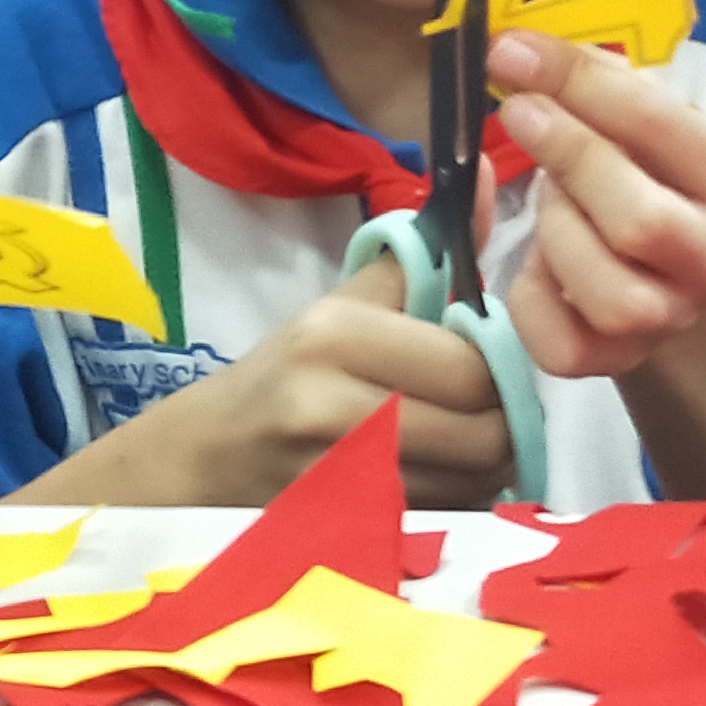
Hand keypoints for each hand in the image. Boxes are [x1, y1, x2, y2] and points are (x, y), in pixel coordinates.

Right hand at [129, 251, 514, 507]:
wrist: (203, 461)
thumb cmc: (285, 374)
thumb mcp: (343, 302)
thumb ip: (422, 252)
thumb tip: (485, 172)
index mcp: (333, 334)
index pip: (474, 367)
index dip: (498, 371)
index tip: (483, 367)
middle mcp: (329, 408)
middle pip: (484, 434)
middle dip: (502, 427)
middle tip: (483, 414)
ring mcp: (334, 482)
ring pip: (472, 485)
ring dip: (481, 471)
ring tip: (452, 448)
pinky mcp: (340, 533)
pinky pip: (441, 522)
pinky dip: (451, 507)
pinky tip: (424, 485)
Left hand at [487, 26, 705, 381]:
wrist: (673, 268)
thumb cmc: (655, 175)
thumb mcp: (653, 121)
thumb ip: (603, 85)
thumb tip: (524, 52)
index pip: (661, 126)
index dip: (579, 85)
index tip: (514, 52)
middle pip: (638, 221)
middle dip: (568, 158)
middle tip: (519, 112)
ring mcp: (673, 320)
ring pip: (605, 292)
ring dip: (557, 232)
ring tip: (553, 199)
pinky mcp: (617, 362)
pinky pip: (559, 345)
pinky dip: (531, 298)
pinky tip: (539, 263)